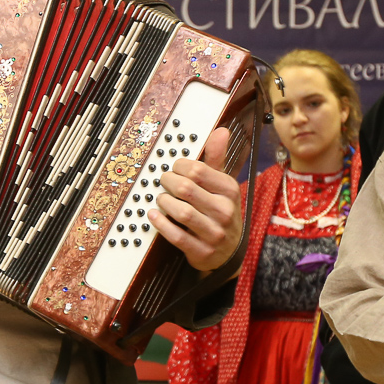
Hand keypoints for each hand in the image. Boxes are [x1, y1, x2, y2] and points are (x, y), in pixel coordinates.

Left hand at [150, 127, 245, 271]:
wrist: (230, 252)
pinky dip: (162, 224)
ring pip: (182, 213)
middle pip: (186, 189)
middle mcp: (224, 211)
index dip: (179, 166)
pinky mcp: (202, 251)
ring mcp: (214, 233)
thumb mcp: (223, 185)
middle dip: (168, 182)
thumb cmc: (221, 212)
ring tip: (161, 198)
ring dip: (164, 203)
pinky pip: (177, 236)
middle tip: (163, 181)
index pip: (198, 170)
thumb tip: (220, 131)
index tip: (174, 168)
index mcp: (229, 190)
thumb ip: (216, 159)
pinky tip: (154, 216)